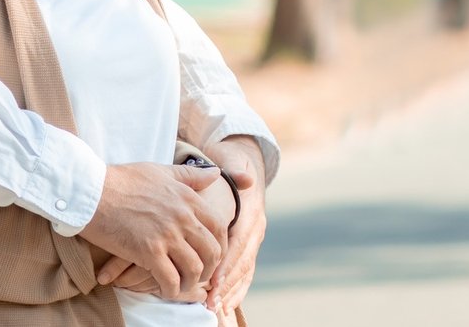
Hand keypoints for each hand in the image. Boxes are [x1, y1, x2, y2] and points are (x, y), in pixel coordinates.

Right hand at [79, 161, 225, 299]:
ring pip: (194, 269)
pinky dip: (172, 289)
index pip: (219, 227)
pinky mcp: (149, 252)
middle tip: (198, 275)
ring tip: (181, 284)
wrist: (91, 191)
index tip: (211, 256)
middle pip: (211, 251)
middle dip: (209, 268)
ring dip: (190, 282)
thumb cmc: (122, 180)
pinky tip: (166, 289)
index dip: (220, 246)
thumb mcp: (159, 171)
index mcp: (187, 198)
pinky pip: (171, 279)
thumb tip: (215, 173)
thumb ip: (189, 175)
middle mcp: (182, 216)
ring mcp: (167, 235)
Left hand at [202, 136, 267, 313]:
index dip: (228, 263)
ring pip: (245, 271)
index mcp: (252, 213)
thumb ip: (235, 170)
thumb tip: (246, 177)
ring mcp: (254, 240)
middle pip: (242, 262)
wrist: (244, 164)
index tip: (214, 280)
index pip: (239, 242)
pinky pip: (245, 272)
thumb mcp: (232, 161)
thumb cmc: (232, 164)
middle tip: (211, 301)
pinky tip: (225, 305)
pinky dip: (236, 290)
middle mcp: (256, 229)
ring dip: (231, 291)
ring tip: (215, 308)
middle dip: (227, 284)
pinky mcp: (249, 247)